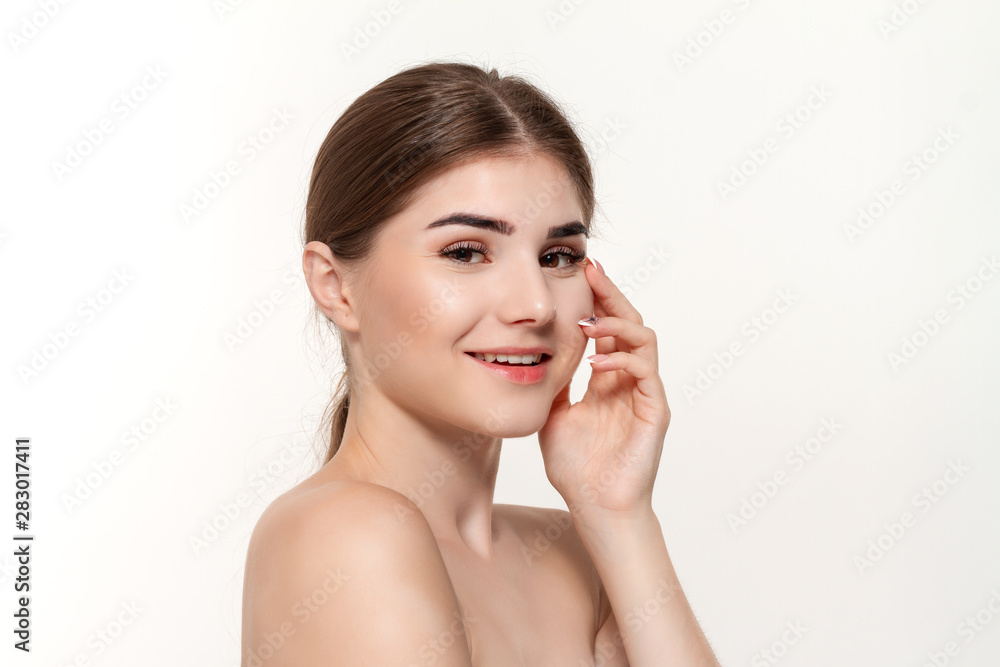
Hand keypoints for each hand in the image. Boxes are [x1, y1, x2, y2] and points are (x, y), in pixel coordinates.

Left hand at [538, 257, 670, 516]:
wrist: (595, 508)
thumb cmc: (576, 469)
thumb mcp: (553, 414)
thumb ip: (553, 383)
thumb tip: (534, 352)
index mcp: (608, 378)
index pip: (605, 327)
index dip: (594, 298)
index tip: (576, 272)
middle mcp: (629, 380)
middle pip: (628, 322)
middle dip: (609, 293)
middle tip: (590, 270)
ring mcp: (644, 394)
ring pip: (644, 339)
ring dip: (616, 323)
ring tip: (587, 321)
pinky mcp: (654, 412)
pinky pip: (646, 374)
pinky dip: (622, 360)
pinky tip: (596, 362)